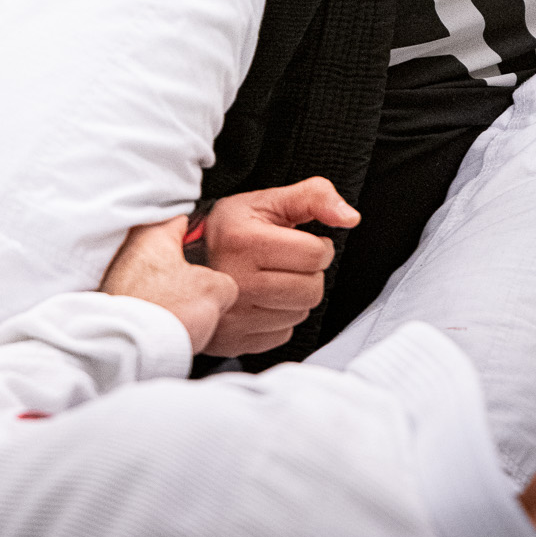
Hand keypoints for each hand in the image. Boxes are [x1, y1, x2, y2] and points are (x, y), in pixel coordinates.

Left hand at [100, 216, 239, 353]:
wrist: (131, 352)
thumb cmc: (165, 312)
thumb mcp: (216, 290)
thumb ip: (224, 280)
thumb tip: (221, 289)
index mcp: (153, 234)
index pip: (186, 220)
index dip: (207, 233)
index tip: (217, 244)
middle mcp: (128, 252)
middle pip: (172, 255)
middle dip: (190, 271)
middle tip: (208, 286)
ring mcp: (116, 281)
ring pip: (158, 282)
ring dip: (174, 294)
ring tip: (190, 312)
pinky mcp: (113, 308)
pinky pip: (146, 303)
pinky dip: (158, 312)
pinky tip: (172, 326)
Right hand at [200, 177, 360, 357]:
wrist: (185, 261)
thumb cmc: (233, 229)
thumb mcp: (269, 201)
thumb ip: (314, 197)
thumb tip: (350, 217)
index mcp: (244, 241)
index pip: (314, 255)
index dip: (318, 247)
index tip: (300, 242)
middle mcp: (236, 281)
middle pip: (311, 289)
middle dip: (309, 273)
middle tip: (288, 262)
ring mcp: (232, 315)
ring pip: (299, 313)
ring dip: (296, 296)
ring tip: (273, 278)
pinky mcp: (233, 340)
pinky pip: (282, 334)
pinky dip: (280, 317)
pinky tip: (263, 300)